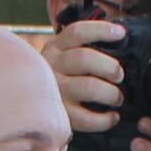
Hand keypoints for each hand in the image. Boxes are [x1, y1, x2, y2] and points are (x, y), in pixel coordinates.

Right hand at [40, 18, 123, 134]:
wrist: (29, 107)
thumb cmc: (57, 79)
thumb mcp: (61, 57)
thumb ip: (82, 48)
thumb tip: (119, 40)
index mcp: (55, 48)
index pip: (77, 32)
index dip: (101, 30)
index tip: (120, 33)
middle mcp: (52, 67)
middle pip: (85, 58)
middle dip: (110, 66)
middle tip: (119, 75)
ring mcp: (55, 92)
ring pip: (89, 87)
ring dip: (111, 93)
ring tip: (117, 98)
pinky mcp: (60, 116)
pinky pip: (87, 118)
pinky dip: (105, 119)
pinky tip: (112, 117)